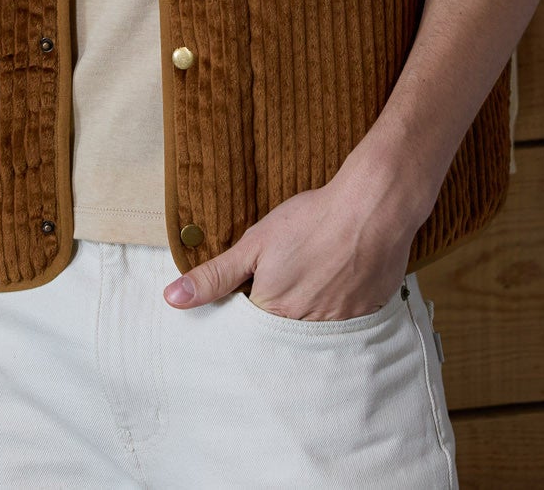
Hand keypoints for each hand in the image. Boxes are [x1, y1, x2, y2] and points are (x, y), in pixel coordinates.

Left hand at [160, 139, 425, 321]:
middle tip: (285, 282)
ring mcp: (339, 326)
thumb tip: (172, 300)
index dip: (247, 309)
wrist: (371, 209)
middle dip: (276, 316)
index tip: (250, 292)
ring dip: (307, 314)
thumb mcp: (254, 242)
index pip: (249, 331)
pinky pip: (343, 327)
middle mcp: (305, 329)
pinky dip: (336, 310)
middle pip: (282, 335)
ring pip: (313, 333)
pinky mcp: (366, 317)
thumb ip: (215, 276)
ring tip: (311, 281)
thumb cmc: (310, 221)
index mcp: (273, 313)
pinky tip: (337, 284)